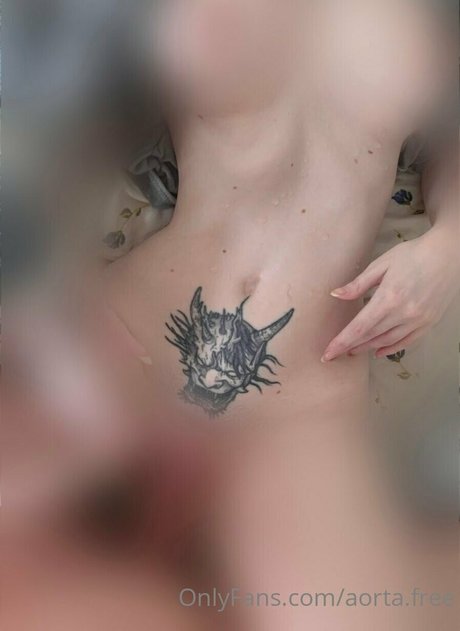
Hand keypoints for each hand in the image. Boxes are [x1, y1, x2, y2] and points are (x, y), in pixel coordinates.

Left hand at [322, 230, 459, 360]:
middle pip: (370, 336)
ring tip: (353, 350)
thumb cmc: (413, 254)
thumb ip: (358, 284)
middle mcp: (403, 313)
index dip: (341, 342)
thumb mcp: (381, 264)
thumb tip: (336, 295)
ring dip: (368, 348)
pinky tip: (378, 351)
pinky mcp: (429, 322)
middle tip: (335, 353)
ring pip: (387, 341)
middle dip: (350, 347)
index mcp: (388, 298)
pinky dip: (391, 348)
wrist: (449, 254)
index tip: (328, 354)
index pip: (359, 328)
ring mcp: (418, 320)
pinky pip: (407, 341)